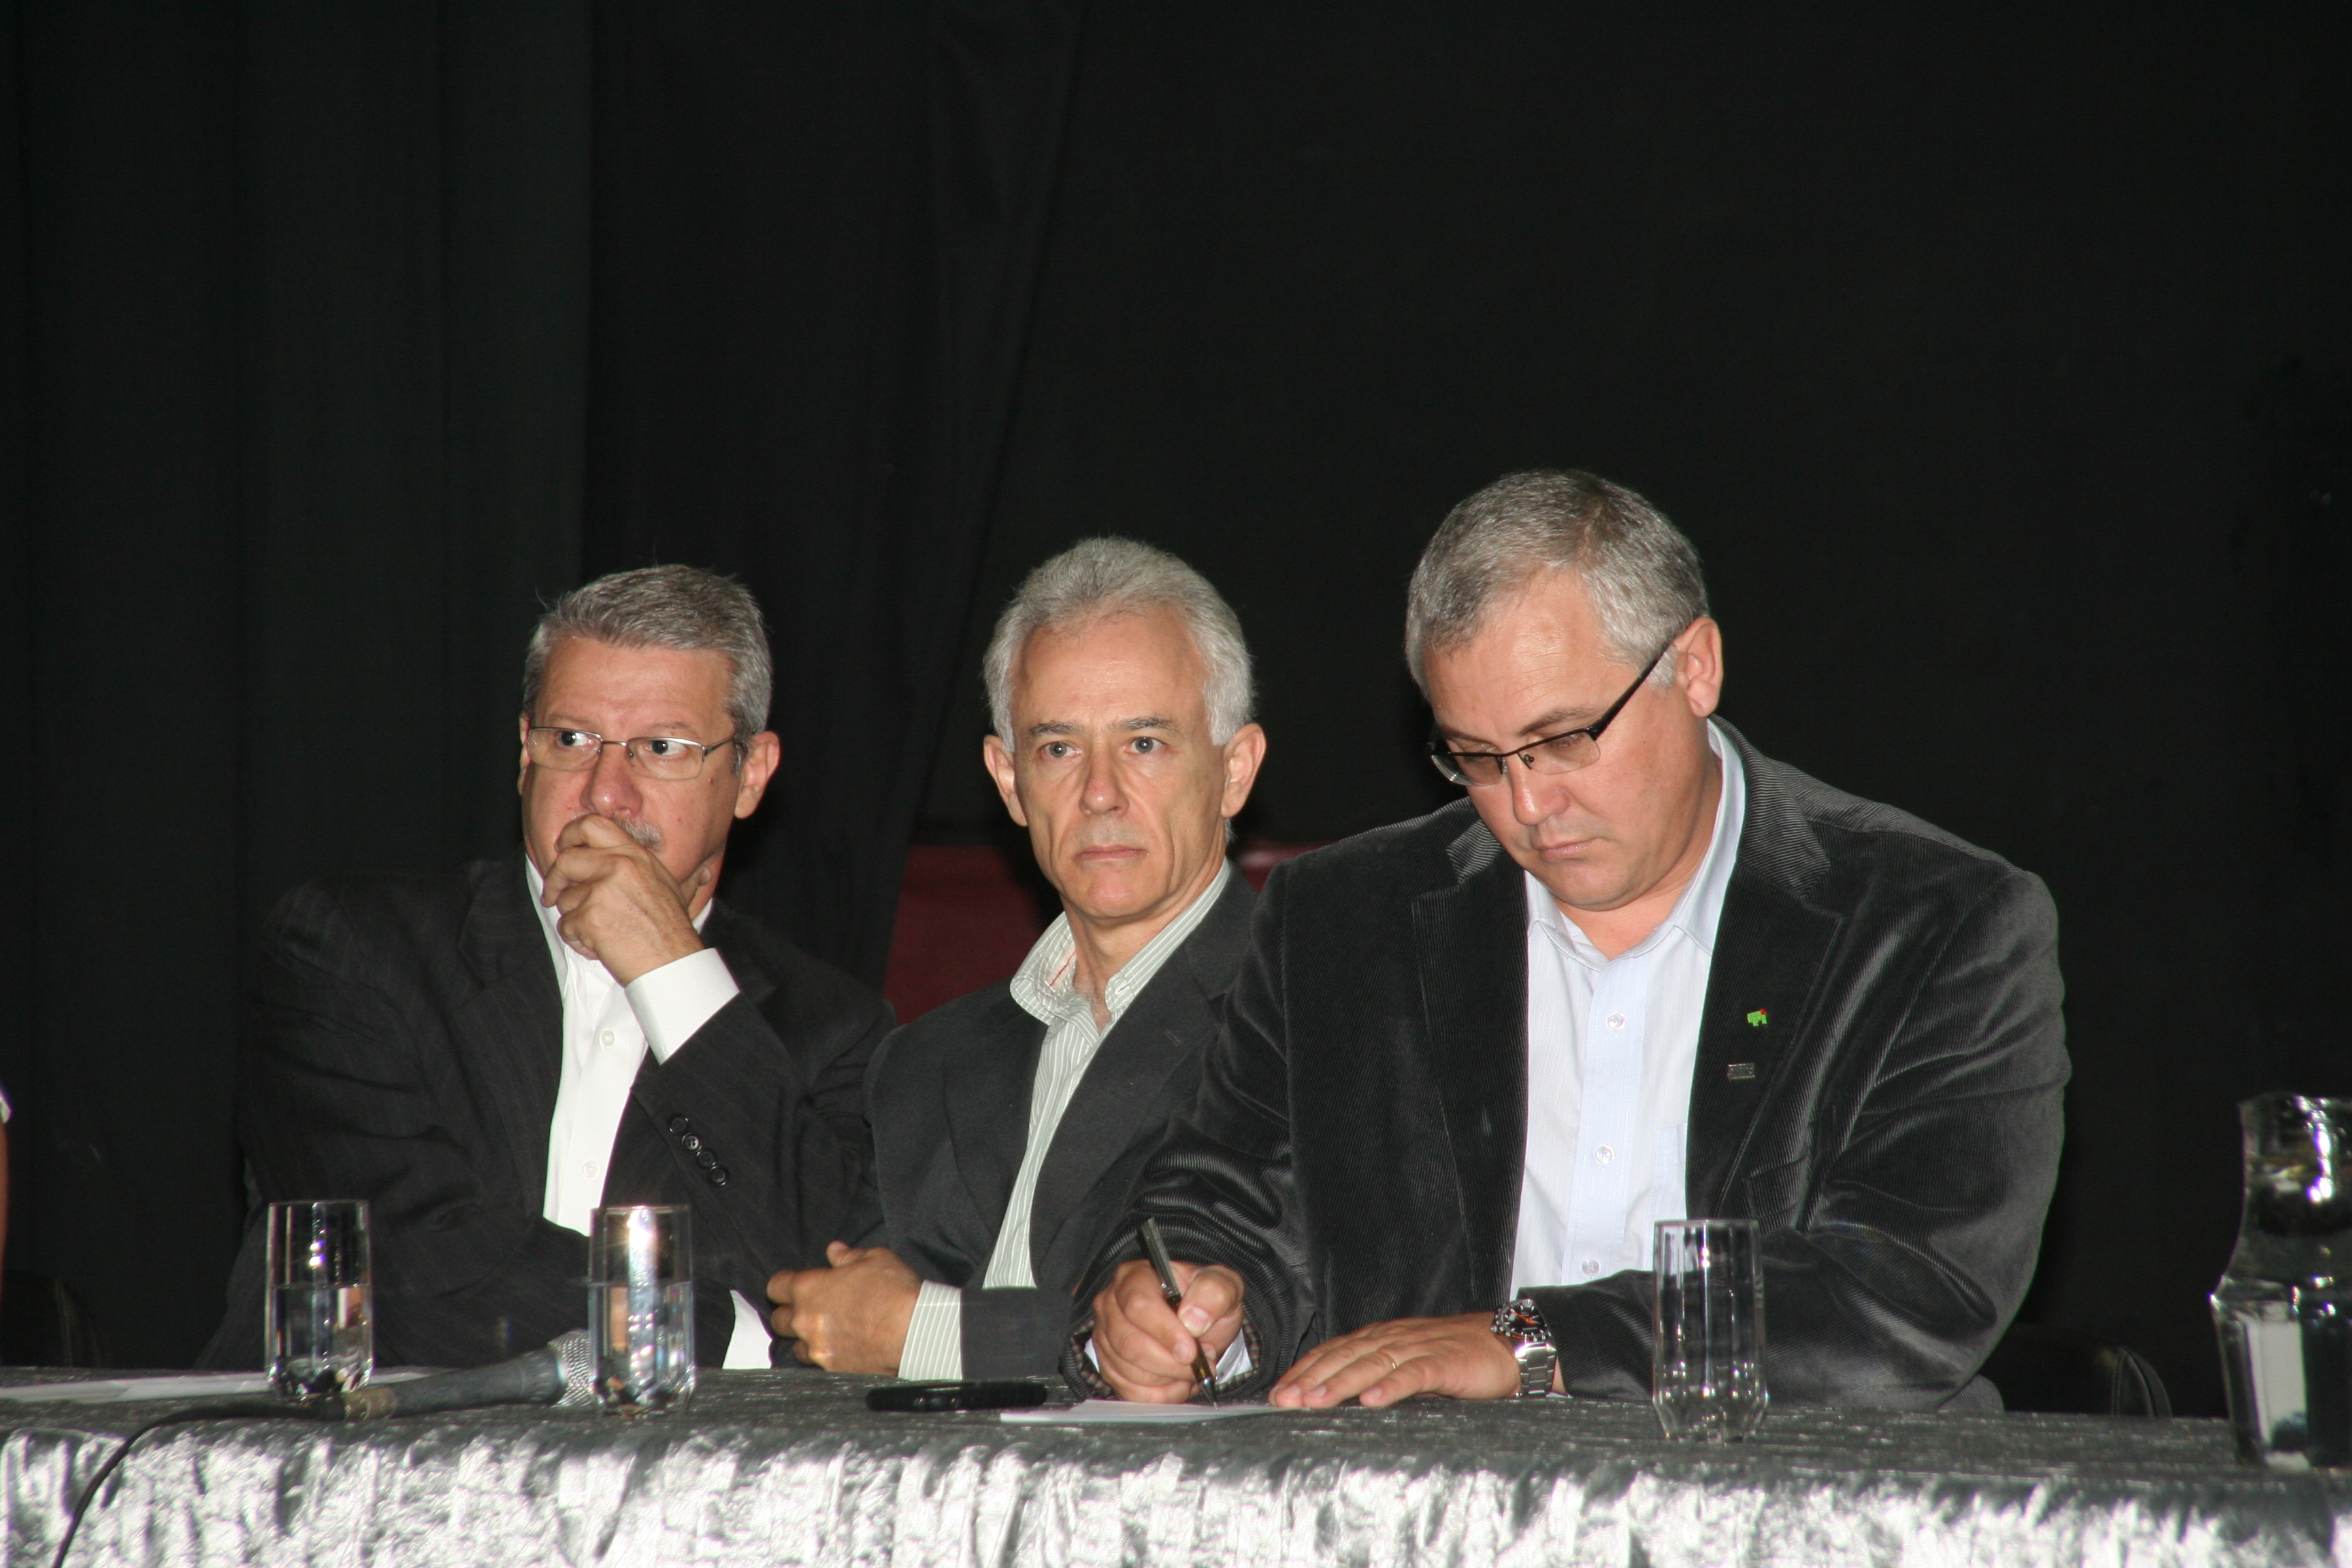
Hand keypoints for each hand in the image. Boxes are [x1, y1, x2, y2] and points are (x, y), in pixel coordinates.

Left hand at [541, 814, 708, 985]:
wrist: (673, 963)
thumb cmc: (672, 930)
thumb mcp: (668, 886)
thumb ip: (649, 869)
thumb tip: (683, 868)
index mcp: (635, 854)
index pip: (591, 825)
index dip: (569, 835)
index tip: (563, 849)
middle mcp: (619, 865)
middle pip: (566, 860)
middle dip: (554, 880)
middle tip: (553, 895)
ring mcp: (603, 890)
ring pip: (564, 899)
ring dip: (574, 919)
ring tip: (600, 933)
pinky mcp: (591, 916)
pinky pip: (566, 926)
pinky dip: (578, 941)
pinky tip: (601, 947)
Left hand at [767, 1243, 921, 1372]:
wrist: (914, 1330)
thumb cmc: (894, 1290)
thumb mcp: (875, 1258)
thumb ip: (847, 1255)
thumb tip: (834, 1251)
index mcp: (809, 1288)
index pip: (775, 1286)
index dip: (784, 1284)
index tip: (793, 1285)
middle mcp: (806, 1320)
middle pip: (779, 1320)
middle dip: (790, 1313)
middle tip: (808, 1309)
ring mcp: (817, 1348)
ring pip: (796, 1346)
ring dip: (805, 1339)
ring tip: (824, 1333)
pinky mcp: (832, 1368)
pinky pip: (817, 1364)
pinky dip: (824, 1356)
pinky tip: (840, 1349)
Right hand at [1090, 1257, 1242, 1402]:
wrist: (1201, 1325)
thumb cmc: (1206, 1302)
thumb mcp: (1223, 1286)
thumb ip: (1214, 1293)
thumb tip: (1193, 1319)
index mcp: (1135, 1276)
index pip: (1138, 1305)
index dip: (1165, 1332)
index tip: (1191, 1350)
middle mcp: (1111, 1304)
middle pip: (1130, 1343)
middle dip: (1171, 1362)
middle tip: (1200, 1363)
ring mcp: (1106, 1337)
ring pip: (1130, 1371)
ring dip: (1169, 1379)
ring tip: (1193, 1369)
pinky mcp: (1109, 1366)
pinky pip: (1130, 1391)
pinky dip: (1161, 1394)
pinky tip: (1178, 1382)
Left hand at [1268, 1312, 1529, 1408]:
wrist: (1507, 1344)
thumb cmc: (1457, 1358)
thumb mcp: (1409, 1363)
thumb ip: (1379, 1374)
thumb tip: (1342, 1399)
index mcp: (1382, 1338)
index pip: (1334, 1352)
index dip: (1304, 1371)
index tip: (1278, 1393)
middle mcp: (1394, 1339)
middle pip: (1344, 1357)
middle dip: (1310, 1379)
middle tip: (1283, 1400)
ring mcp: (1418, 1349)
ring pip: (1371, 1364)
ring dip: (1339, 1384)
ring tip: (1314, 1401)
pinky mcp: (1443, 1363)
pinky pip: (1413, 1374)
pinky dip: (1390, 1386)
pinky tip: (1372, 1400)